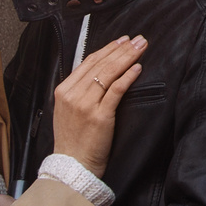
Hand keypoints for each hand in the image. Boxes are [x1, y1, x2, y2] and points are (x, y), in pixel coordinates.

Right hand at [53, 34, 146, 174]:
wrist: (72, 166)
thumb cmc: (73, 141)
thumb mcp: (68, 111)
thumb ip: (79, 92)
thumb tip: (99, 73)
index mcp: (63, 91)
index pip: (88, 62)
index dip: (107, 49)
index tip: (122, 40)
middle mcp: (72, 95)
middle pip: (100, 64)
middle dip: (122, 49)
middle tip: (138, 39)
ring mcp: (85, 105)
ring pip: (109, 73)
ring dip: (128, 57)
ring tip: (141, 47)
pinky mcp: (99, 116)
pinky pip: (116, 91)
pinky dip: (128, 77)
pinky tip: (138, 68)